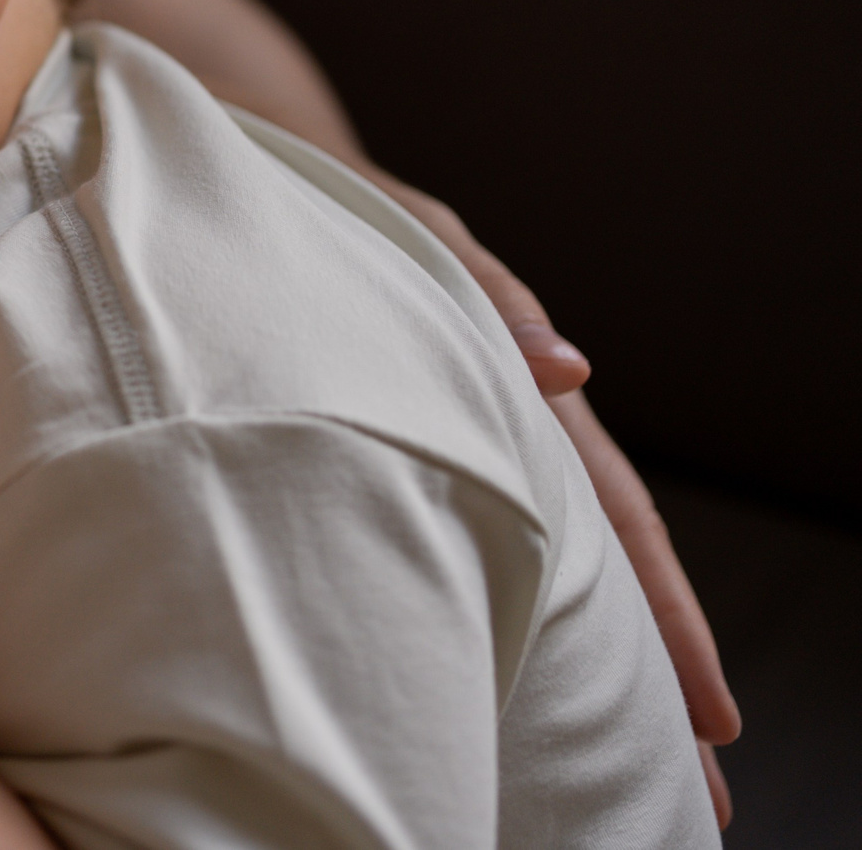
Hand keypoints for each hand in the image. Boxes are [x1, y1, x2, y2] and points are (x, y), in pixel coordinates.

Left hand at [359, 166, 741, 827]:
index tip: (709, 714)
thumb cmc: (339, 203)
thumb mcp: (412, 234)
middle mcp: (501, 428)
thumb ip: (486, 296)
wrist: (258, 178)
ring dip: (585, 665)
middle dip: (649, 676)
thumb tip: (569, 370)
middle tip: (695, 796)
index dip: (667, 616)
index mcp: (520, 384)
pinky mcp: (396, 445)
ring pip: (539, 568)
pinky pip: (466, 543)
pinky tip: (502, 690)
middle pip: (597, 567)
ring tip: (617, 775)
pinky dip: (496, 615)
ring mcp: (452, 443)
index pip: (616, 516)